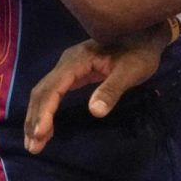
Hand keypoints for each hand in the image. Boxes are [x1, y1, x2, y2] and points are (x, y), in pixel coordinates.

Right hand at [24, 26, 168, 152]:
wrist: (147, 34)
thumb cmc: (141, 52)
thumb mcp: (131, 71)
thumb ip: (112, 89)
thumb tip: (95, 111)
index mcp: (77, 60)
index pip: (53, 88)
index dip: (45, 112)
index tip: (40, 134)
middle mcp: (67, 62)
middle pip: (42, 92)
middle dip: (35, 119)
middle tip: (34, 146)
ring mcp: (69, 67)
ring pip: (44, 93)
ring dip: (37, 116)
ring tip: (34, 143)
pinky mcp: (74, 72)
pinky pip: (53, 92)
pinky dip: (46, 110)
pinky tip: (46, 127)